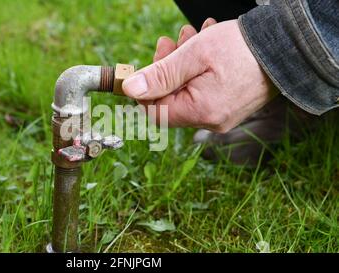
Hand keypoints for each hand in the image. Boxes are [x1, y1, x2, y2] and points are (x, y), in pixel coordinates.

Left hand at [122, 19, 276, 132]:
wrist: (287, 46)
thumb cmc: (240, 48)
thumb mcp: (192, 56)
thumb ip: (160, 75)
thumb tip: (130, 90)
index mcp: (200, 112)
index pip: (155, 111)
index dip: (145, 89)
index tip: (147, 65)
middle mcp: (211, 121)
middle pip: (171, 100)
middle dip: (166, 68)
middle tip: (170, 41)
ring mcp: (222, 116)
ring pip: (187, 92)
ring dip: (182, 63)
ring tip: (191, 36)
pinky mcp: (231, 107)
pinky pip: (205, 92)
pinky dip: (199, 70)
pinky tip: (204, 46)